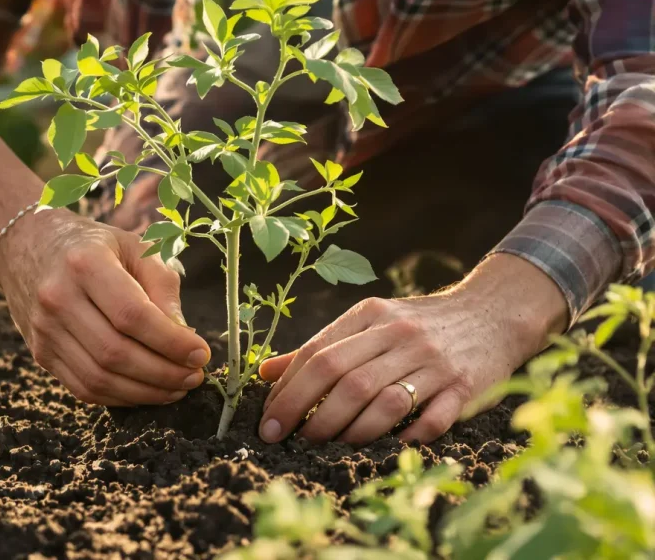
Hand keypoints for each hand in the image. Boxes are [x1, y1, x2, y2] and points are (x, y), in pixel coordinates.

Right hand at [0, 207, 211, 405]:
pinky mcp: (41, 354)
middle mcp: (57, 298)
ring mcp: (44, 330)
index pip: (132, 314)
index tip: (201, 353)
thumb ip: (162, 287)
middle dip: (163, 372)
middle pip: (115, 352)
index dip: (170, 341)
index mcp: (85, 263)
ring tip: (177, 387)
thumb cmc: (94, 245)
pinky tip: (147, 390)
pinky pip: (84, 388)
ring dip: (146, 391)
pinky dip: (121, 397)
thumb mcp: (135, 246)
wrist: (28, 245)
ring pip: (99, 378)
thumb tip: (184, 338)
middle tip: (194, 376)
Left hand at [258, 254, 569, 445]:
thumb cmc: (417, 325)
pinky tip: (390, 446)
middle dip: (310, 415)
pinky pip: (433, 419)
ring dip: (351, 431)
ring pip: (383, 401)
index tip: (268, 422)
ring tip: (330, 447)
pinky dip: (408, 437)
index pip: (317, 354)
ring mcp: (434, 361)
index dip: (287, 392)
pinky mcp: (465, 387)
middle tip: (292, 440)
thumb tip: (265, 373)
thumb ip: (320, 348)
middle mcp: (400, 335)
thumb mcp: (368, 323)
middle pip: (344, 379)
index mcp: (370, 316)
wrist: (493, 313)